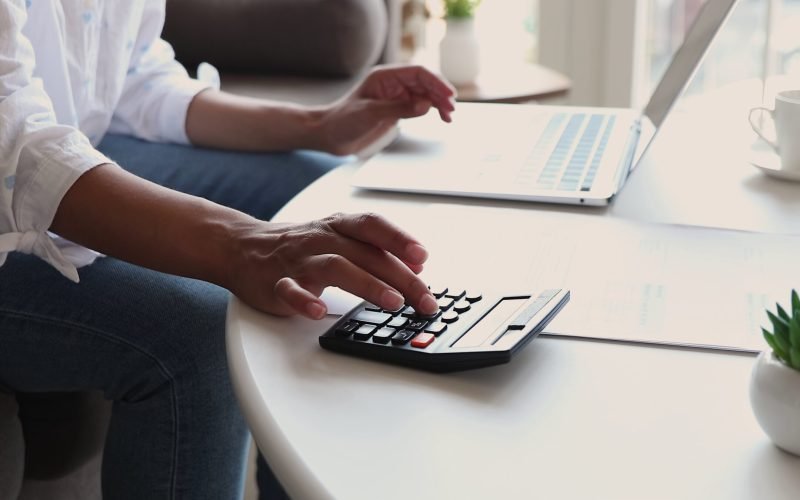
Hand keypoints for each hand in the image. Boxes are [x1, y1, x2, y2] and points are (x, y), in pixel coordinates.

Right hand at [226, 212, 439, 318]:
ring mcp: (299, 261)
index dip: (399, 238)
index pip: (372, 226)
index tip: (423, 257)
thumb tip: (416, 266)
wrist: (241, 247)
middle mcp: (321, 240)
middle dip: (400, 277)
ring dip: (368, 285)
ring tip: (392, 303)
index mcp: (338, 226)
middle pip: (365, 254)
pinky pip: (290, 290)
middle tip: (425, 300)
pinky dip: (304, 301)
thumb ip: (374, 251)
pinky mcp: (277, 283)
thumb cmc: (299, 245)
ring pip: (336, 268)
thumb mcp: (339, 238)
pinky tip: (319, 312)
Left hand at [316, 64, 455, 154]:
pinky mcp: (396, 110)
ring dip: (438, 103)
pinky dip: (432, 111)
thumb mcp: (370, 113)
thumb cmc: (342, 120)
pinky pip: (419, 107)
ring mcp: (396, 97)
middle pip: (425, 83)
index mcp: (385, 77)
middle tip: (451, 108)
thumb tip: (424, 105)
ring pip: (425, 95)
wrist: (329, 135)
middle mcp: (392, 84)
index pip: (417, 73)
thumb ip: (398, 109)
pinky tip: (441, 117)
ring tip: (449, 115)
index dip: (435, 82)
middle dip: (440, 94)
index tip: (447, 95)